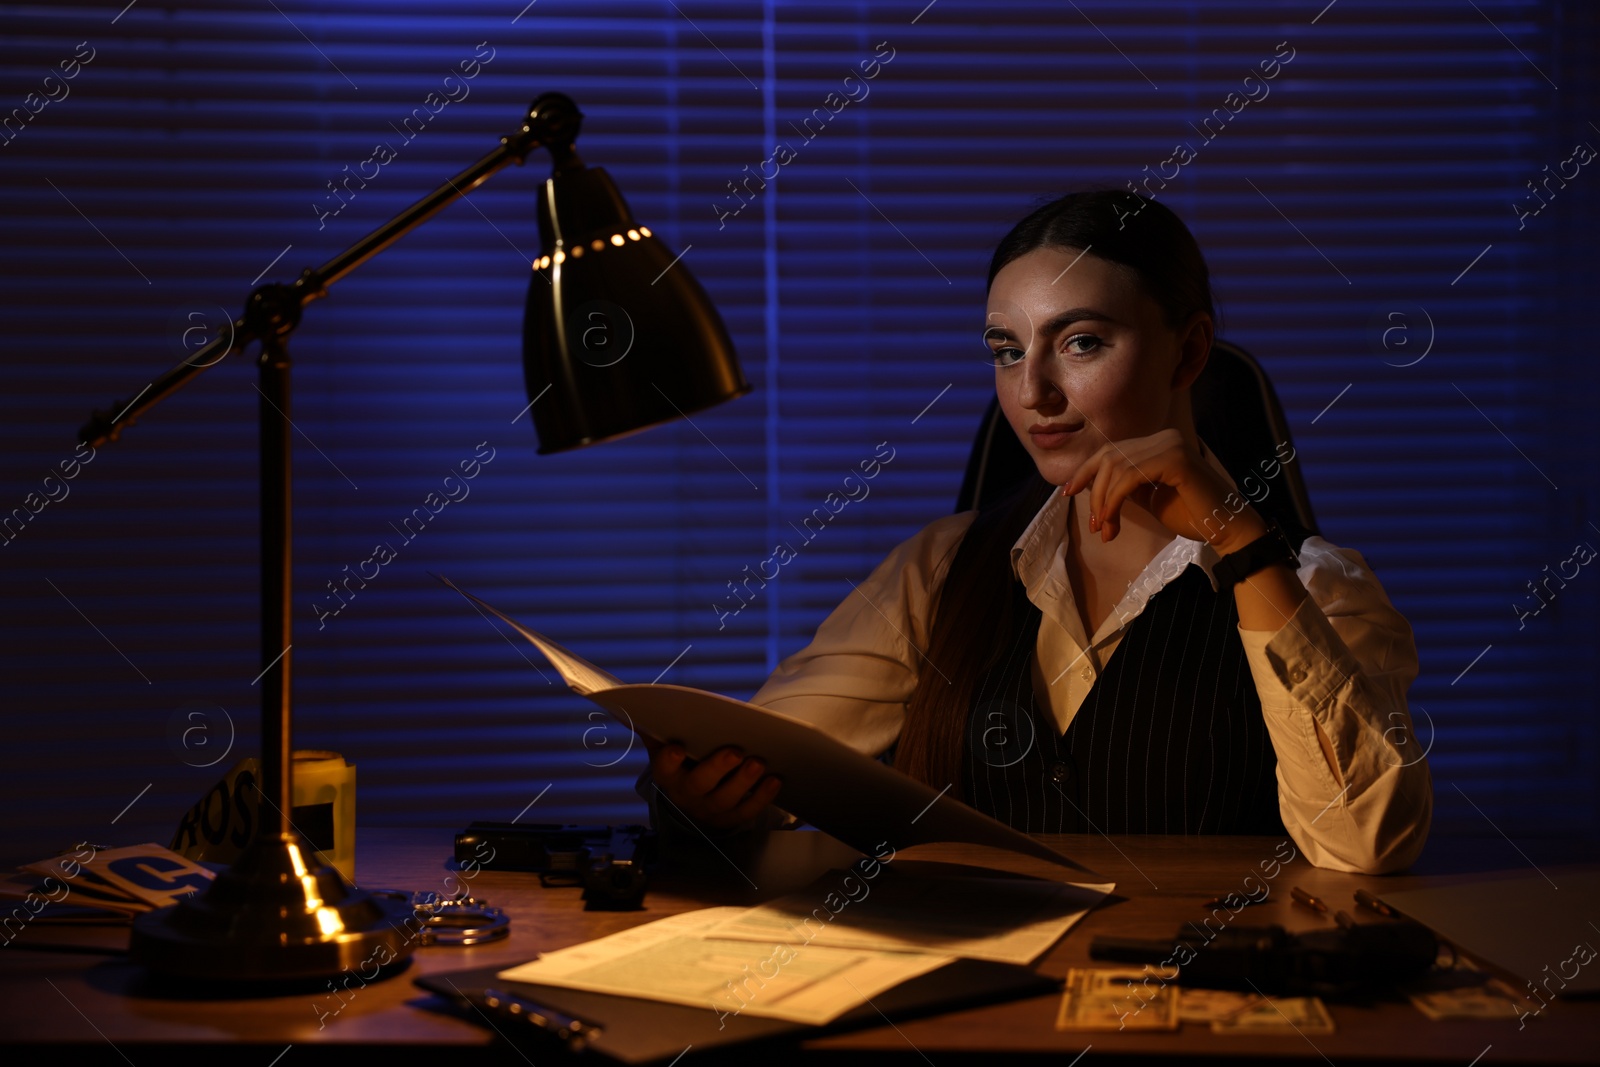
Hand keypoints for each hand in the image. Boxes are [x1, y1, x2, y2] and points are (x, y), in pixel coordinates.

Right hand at [646, 738, 781, 829]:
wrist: (696, 796)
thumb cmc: (686, 760)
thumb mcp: (670, 746)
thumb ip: (662, 729)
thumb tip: (644, 705)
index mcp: (668, 774)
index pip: (664, 768)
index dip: (669, 760)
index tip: (678, 748)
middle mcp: (686, 794)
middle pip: (698, 784)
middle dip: (717, 768)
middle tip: (735, 752)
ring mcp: (709, 809)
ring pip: (725, 800)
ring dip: (743, 782)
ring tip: (758, 762)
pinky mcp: (731, 818)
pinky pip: (747, 811)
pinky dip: (762, 797)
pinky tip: (775, 779)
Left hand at [1060, 428, 1266, 554]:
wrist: (1226, 529)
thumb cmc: (1191, 515)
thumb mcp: (1149, 497)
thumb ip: (1126, 486)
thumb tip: (1094, 487)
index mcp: (1158, 441)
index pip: (1111, 451)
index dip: (1085, 471)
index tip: (1068, 492)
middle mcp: (1164, 436)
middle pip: (1109, 458)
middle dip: (1093, 492)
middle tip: (1094, 525)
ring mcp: (1170, 444)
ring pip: (1116, 469)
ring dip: (1103, 503)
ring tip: (1104, 530)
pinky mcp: (1175, 458)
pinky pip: (1129, 478)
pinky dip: (1113, 501)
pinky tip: (1111, 521)